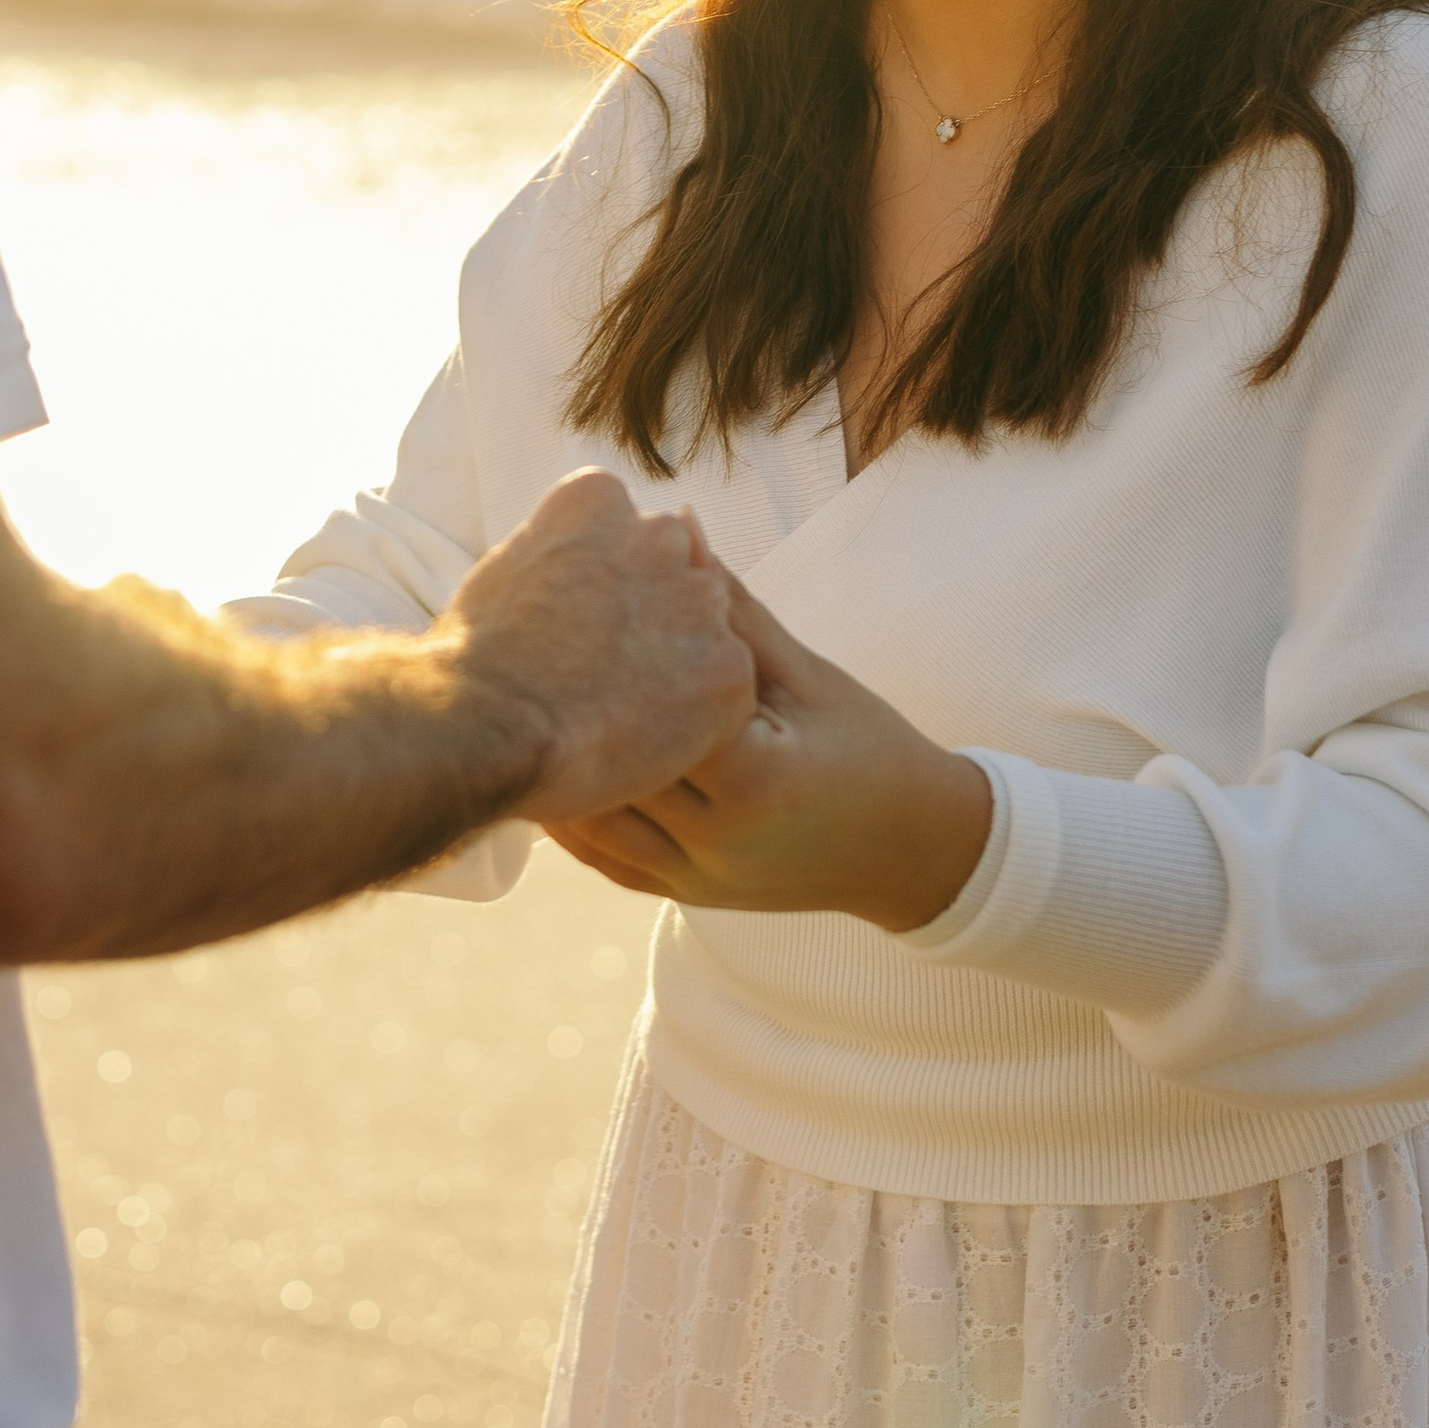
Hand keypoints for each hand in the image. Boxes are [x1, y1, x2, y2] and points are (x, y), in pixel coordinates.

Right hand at [437, 471, 755, 825]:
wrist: (486, 728)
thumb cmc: (475, 664)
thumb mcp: (505, 573)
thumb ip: (559, 557)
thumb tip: (568, 575)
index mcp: (599, 498)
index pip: (628, 532)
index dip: (609, 587)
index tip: (581, 626)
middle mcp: (660, 533)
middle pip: (678, 575)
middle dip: (655, 619)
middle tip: (607, 674)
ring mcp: (699, 598)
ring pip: (707, 634)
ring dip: (679, 669)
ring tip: (621, 710)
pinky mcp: (729, 666)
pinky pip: (726, 695)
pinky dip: (697, 724)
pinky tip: (644, 738)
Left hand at [545, 578, 990, 932]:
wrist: (913, 851)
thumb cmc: (871, 749)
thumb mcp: (811, 674)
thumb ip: (736, 613)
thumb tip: (682, 529)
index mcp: (756, 782)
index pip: (657, 711)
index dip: (613, 655)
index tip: (571, 605)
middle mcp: (719, 841)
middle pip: (617, 764)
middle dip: (572, 704)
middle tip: (517, 648)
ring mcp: (699, 878)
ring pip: (598, 820)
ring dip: (556, 763)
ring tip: (515, 704)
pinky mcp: (689, 897)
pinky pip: (608, 859)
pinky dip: (572, 816)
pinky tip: (542, 769)